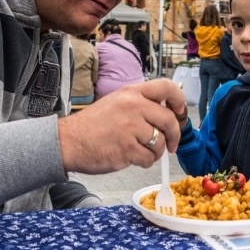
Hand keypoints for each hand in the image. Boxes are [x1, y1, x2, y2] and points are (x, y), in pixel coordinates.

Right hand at [57, 79, 186, 172]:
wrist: (69, 141)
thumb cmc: (92, 125)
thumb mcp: (116, 102)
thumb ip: (140, 104)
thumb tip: (166, 114)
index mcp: (131, 93)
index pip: (166, 87)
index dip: (179, 99)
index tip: (180, 111)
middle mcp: (133, 107)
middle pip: (169, 120)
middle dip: (174, 136)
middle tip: (171, 145)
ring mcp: (130, 128)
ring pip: (160, 142)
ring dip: (155, 152)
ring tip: (141, 152)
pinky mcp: (127, 149)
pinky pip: (148, 158)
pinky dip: (144, 162)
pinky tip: (132, 158)